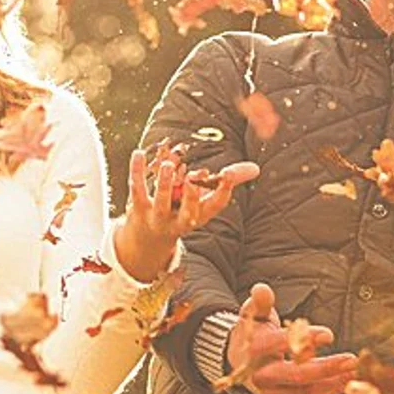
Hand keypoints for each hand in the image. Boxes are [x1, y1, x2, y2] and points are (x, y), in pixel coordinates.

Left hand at [113, 147, 257, 282]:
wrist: (147, 241)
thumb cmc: (182, 211)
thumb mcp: (204, 202)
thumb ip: (228, 182)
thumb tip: (256, 168)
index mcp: (199, 217)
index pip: (214, 207)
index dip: (222, 191)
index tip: (227, 174)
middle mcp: (179, 220)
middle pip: (187, 212)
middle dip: (191, 195)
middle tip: (195, 175)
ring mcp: (157, 216)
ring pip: (160, 202)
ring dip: (164, 183)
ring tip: (168, 165)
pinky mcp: (138, 208)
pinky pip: (137, 190)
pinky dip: (137, 171)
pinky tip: (139, 153)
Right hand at [224, 282, 356, 393]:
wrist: (238, 361)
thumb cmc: (253, 332)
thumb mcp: (254, 313)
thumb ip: (260, 301)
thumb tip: (262, 289)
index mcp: (254, 349)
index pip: (280, 344)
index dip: (305, 339)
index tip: (329, 335)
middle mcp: (261, 375)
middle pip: (296, 375)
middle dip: (326, 368)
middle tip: (351, 360)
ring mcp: (270, 393)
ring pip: (305, 392)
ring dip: (332, 382)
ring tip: (353, 370)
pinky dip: (327, 393)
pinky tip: (343, 381)